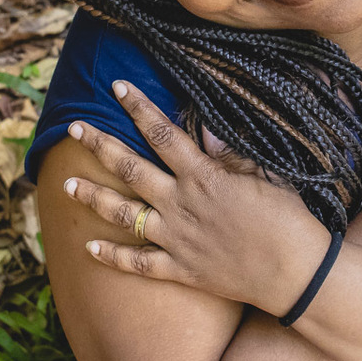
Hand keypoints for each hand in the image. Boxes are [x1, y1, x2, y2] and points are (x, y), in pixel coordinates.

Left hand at [62, 81, 330, 316]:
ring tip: (65, 186)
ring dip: (93, 198)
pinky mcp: (182, 270)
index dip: (138, 108)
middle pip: (130, 170)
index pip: (162, 133)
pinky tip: (88, 248)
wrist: (296, 272)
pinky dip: (112, 257)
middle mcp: (182, 205)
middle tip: (74, 129)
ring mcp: (178, 239)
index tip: (117, 88)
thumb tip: (206, 128)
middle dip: (100, 146)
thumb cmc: (288, 218)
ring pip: (124, 215)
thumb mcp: (265, 174)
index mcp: (204, 175)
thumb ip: (231, 153)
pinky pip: (138, 264)